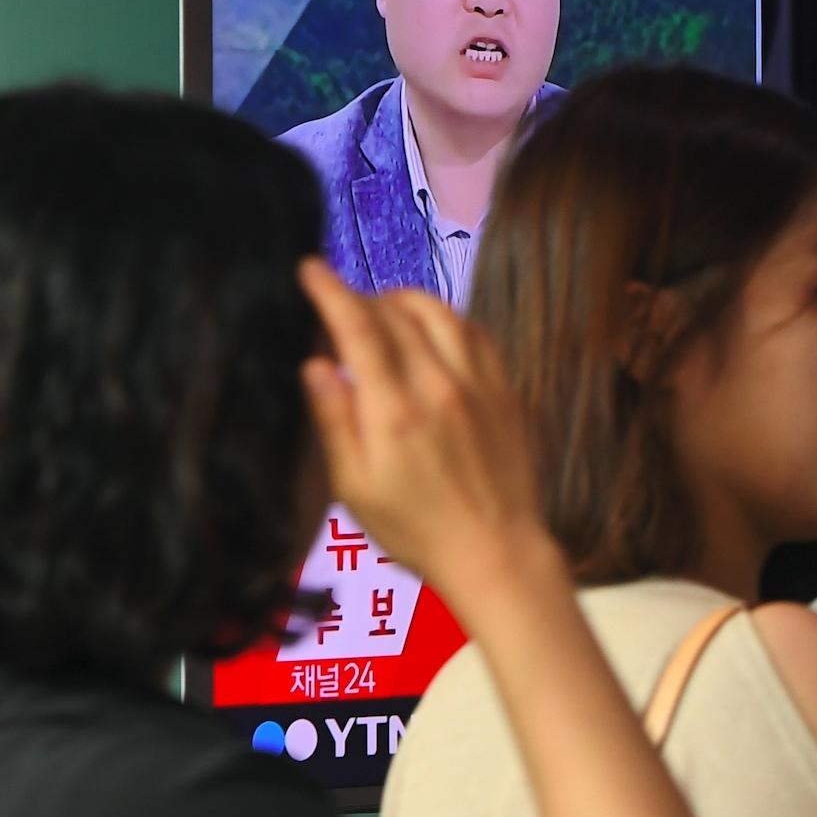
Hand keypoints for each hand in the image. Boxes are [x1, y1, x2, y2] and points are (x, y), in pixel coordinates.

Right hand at [297, 259, 544, 603]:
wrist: (495, 549)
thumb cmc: (414, 527)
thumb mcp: (355, 485)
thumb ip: (335, 419)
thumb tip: (316, 363)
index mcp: (395, 409)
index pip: (359, 328)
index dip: (331, 291)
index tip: (310, 268)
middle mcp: (440, 384)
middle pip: (398, 312)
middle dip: (363, 296)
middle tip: (341, 305)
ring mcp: (480, 382)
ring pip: (442, 312)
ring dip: (406, 300)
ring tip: (382, 309)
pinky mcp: (506, 389)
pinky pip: (476, 333)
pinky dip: (447, 318)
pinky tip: (432, 330)